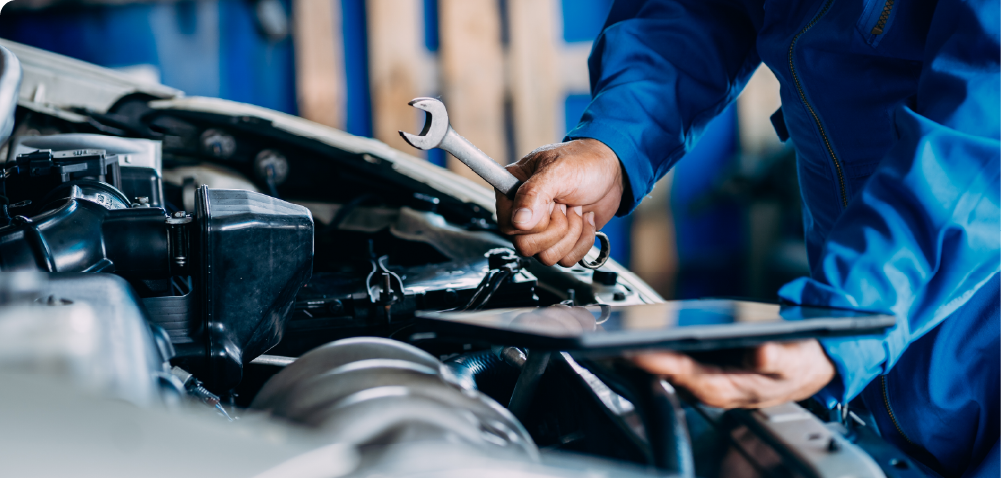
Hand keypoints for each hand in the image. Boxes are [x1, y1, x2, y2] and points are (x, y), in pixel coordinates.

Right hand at [497, 138, 624, 266]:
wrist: (612, 170)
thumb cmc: (583, 161)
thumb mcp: (558, 171)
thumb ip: (534, 193)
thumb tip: (519, 221)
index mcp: (513, 191)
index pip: (508, 226)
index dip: (535, 222)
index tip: (552, 203)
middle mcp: (523, 213)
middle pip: (526, 247)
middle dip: (556, 229)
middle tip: (565, 206)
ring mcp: (542, 230)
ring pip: (547, 257)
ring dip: (571, 233)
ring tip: (576, 209)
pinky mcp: (561, 241)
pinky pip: (566, 260)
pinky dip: (583, 240)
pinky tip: (584, 219)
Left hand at [632, 340, 835, 408]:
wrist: (814, 364)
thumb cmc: (804, 361)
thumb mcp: (798, 357)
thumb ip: (778, 358)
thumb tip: (757, 355)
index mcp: (738, 387)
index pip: (695, 378)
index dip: (669, 367)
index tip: (644, 355)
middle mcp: (720, 388)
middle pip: (676, 377)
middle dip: (646, 364)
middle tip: (618, 347)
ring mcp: (713, 381)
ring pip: (674, 374)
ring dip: (647, 362)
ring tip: (620, 344)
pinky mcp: (710, 371)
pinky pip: (679, 365)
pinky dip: (659, 356)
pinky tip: (642, 344)